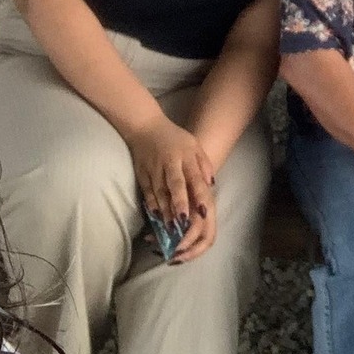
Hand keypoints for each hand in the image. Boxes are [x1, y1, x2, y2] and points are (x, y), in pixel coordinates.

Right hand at [125, 120, 216, 263]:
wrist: (144, 126)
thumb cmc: (174, 137)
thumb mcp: (194, 145)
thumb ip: (204, 164)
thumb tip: (211, 184)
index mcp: (186, 157)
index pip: (194, 178)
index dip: (199, 195)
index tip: (204, 212)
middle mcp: (170, 164)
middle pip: (175, 186)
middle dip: (179, 205)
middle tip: (184, 223)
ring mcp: (154, 169)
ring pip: (160, 192)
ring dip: (165, 211)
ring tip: (171, 228)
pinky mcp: (141, 173)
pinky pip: (146, 192)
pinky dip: (151, 205)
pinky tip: (155, 218)